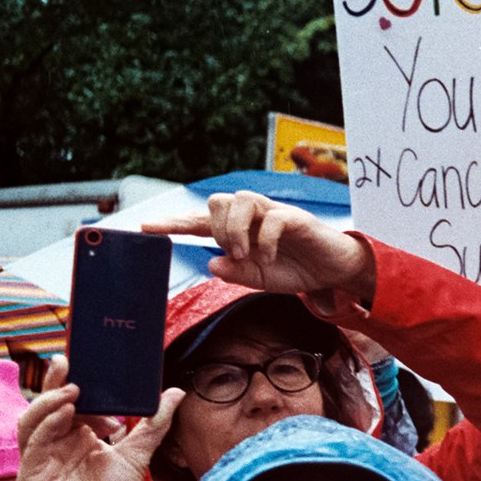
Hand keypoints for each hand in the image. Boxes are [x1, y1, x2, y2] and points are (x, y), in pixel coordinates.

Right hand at [16, 355, 179, 480]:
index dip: (79, 384)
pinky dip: (47, 424)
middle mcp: (55, 443)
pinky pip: (33, 444)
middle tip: (70, 361)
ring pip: (32, 421)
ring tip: (74, 389)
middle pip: (47, 406)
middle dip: (56, 382)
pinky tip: (66, 413)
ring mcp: (41, 458)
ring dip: (49, 401)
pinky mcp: (33, 475)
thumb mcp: (139, 453)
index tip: (93, 366)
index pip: (69, 402)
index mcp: (76, 435)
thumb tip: (176, 392)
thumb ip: (154, 423)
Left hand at [143, 192, 375, 303]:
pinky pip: (271, 219)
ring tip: (245, 254)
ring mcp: (275, 213)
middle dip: (216, 229)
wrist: (335, 271)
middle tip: (233, 255)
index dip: (173, 224)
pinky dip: (264, 240)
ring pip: (240, 200)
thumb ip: (235, 274)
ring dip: (235, 230)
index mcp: (241, 230)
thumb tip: (212, 262)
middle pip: (217, 201)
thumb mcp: (260, 279)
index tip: (145, 228)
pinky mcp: (296, 218)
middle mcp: (254, 216)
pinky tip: (268, 257)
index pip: (201, 222)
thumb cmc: (298, 270)